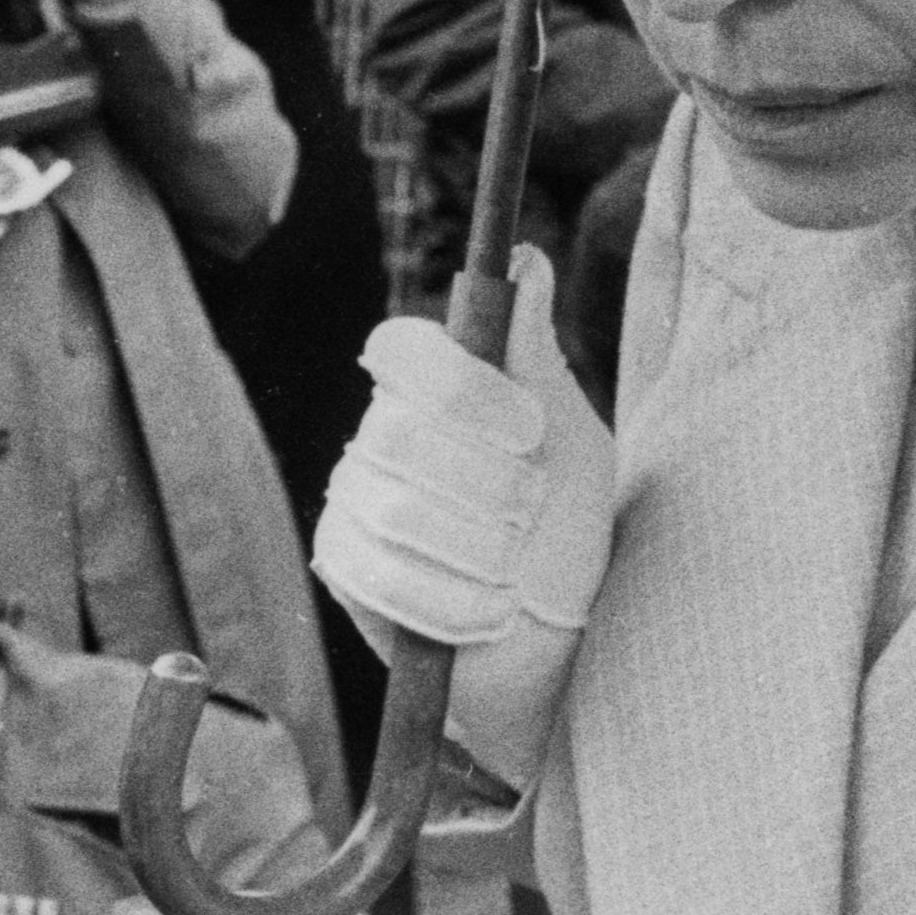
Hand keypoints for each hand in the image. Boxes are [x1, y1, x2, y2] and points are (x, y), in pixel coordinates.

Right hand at [312, 247, 613, 792]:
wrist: (556, 654)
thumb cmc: (570, 542)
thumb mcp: (574, 445)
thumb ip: (538, 359)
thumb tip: (527, 259)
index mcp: (435, 392)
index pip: (403, 350)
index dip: (462, 390)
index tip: (529, 434)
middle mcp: (382, 435)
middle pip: (406, 433)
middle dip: (490, 490)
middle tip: (528, 522)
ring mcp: (353, 499)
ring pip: (398, 508)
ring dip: (478, 554)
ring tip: (510, 580)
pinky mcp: (341, 565)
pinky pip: (376, 571)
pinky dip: (446, 600)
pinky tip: (480, 615)